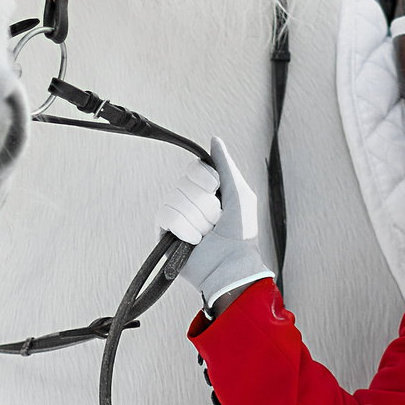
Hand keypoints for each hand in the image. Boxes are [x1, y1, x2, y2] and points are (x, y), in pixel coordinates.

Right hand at [170, 135, 271, 310]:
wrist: (231, 265)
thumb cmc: (241, 233)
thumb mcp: (240, 194)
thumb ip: (226, 165)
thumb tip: (214, 140)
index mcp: (207, 189)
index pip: (194, 168)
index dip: (206, 179)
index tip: (217, 191)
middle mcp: (189, 199)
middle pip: (185, 183)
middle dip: (206, 205)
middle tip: (216, 222)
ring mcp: (176, 215)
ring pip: (177, 198)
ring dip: (198, 219)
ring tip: (207, 234)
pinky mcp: (164, 231)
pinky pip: (167, 215)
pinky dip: (185, 228)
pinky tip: (194, 240)